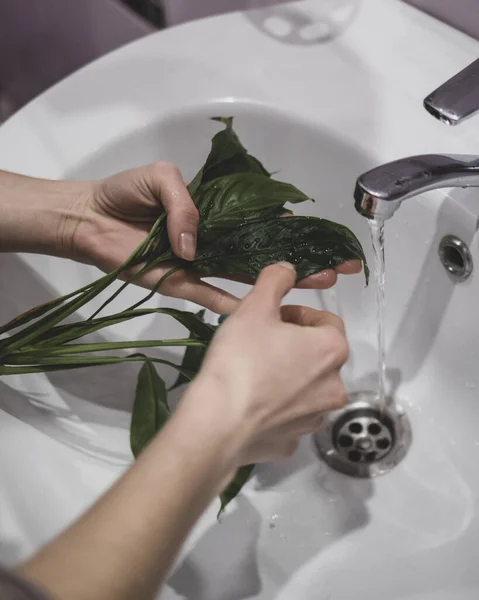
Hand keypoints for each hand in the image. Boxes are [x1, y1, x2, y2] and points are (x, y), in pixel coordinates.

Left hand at [72, 163, 360, 312]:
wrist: (89, 219)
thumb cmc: (124, 193)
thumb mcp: (162, 176)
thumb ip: (187, 204)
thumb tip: (195, 245)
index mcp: (218, 213)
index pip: (262, 220)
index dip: (293, 227)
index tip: (323, 235)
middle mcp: (216, 241)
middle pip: (266, 252)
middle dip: (303, 259)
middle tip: (337, 267)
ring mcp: (203, 265)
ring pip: (249, 276)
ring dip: (282, 283)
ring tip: (319, 285)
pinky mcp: (183, 285)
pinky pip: (213, 297)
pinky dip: (236, 306)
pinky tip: (264, 313)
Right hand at [181, 262, 347, 465]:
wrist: (217, 424)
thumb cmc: (240, 360)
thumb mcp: (254, 307)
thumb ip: (275, 281)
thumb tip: (288, 269)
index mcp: (332, 350)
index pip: (326, 321)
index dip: (298, 315)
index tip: (273, 319)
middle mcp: (334, 386)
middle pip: (318, 355)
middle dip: (293, 346)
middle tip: (260, 343)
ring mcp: (315, 418)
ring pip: (306, 387)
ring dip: (288, 376)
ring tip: (253, 374)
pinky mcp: (294, 441)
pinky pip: (290, 417)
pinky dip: (276, 408)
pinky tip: (251, 404)